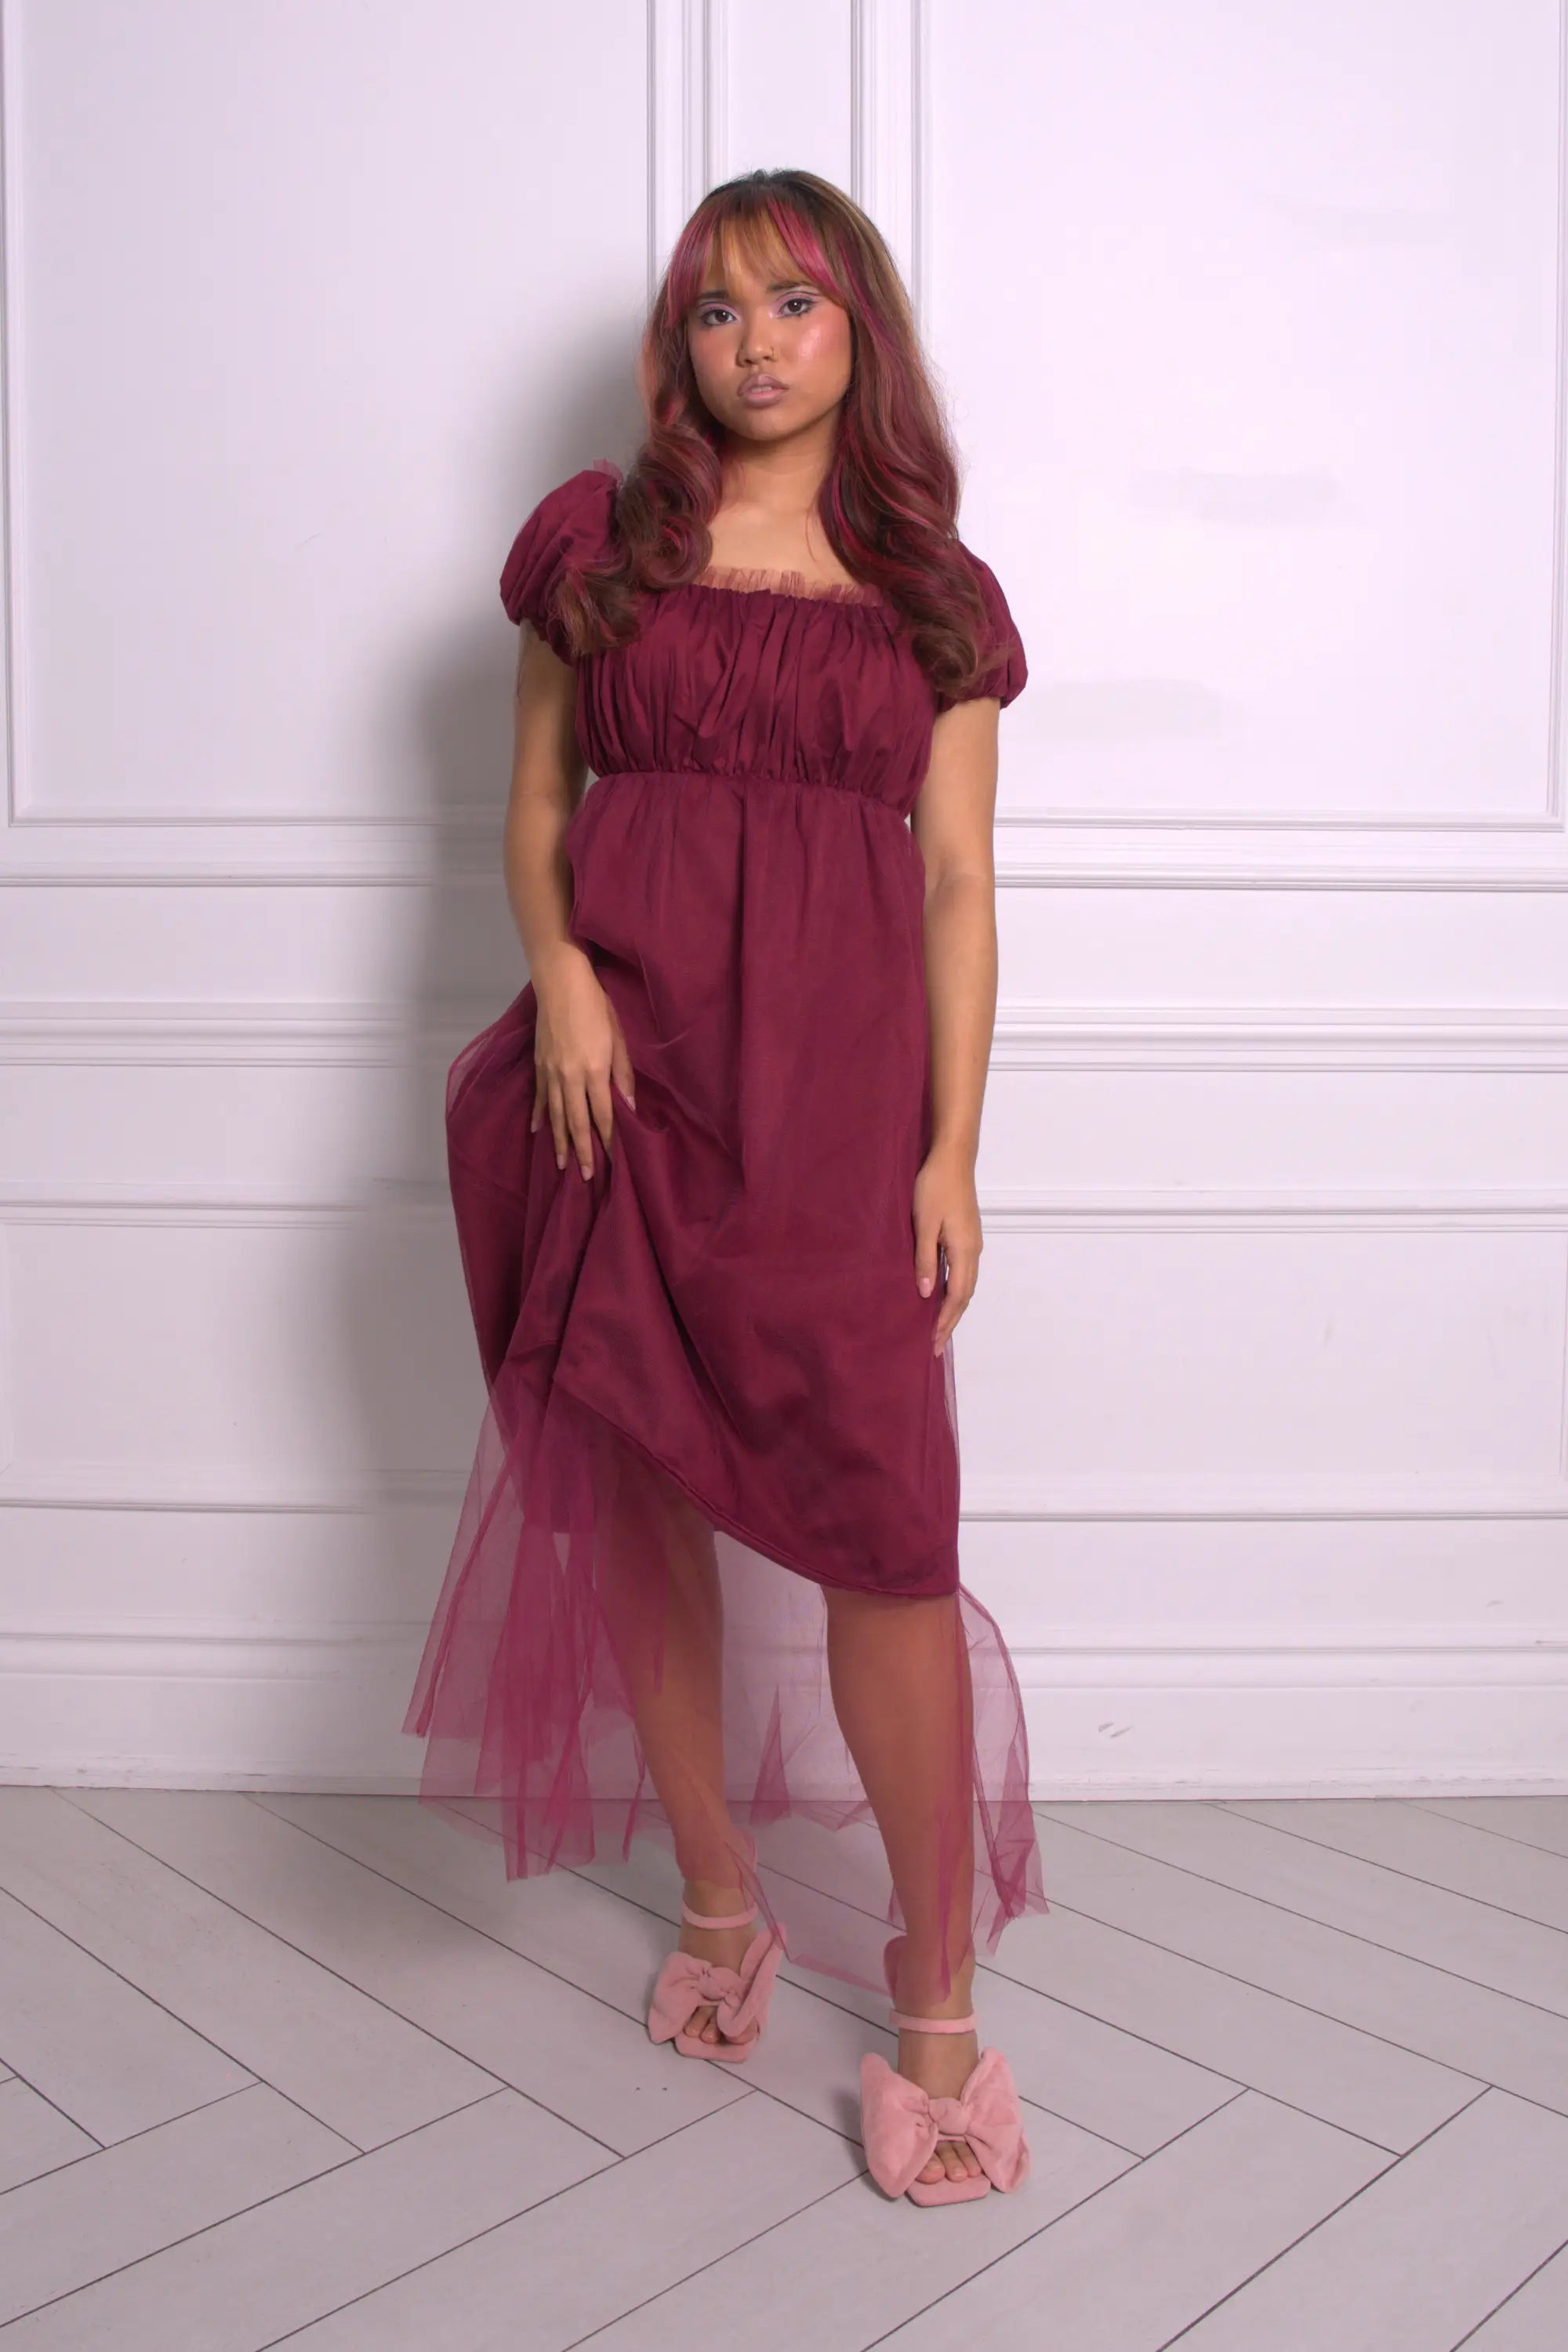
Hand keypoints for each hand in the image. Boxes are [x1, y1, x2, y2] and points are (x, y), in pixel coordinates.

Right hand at [528, 942, 635, 1179]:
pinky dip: (539, 1116)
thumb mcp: (618, 1039)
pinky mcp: (539, 1065)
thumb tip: (628, 1107)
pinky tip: (537, 1131)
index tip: (614, 1160)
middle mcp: (570, 1078)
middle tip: (588, 1177)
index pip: (603, 1115)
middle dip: (583, 1151)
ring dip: (559, 1142)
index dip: (609, 1139)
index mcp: (593, 1071)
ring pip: (555, 1115)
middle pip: (576, 1122)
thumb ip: (622, 1075)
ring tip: (563, 1164)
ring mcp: (550, 1073)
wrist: (560, 984)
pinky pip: (539, 1097)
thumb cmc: (596, 1007)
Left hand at [912, 1145, 981, 1352]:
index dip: (945, 1321)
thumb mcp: (924, 1224)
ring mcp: (973, 1243)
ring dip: (954, 1307)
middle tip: (936, 1344)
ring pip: (966, 1285)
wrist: (953, 1158)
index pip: (956, 1296)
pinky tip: (941, 1293)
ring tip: (939, 1326)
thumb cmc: (935, 1187)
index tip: (933, 1341)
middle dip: (951, 1321)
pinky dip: (955, 1290)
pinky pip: (964, 1272)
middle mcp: (974, 1251)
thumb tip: (925, 1293)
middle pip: (965, 1296)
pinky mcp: (968, 1235)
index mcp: (964, 1250)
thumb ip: (924, 1260)